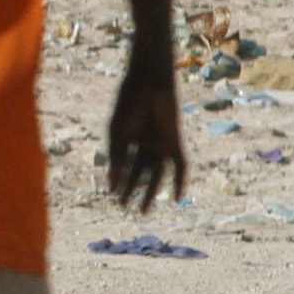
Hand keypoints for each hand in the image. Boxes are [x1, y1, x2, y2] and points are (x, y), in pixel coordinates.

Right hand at [106, 56, 184, 211]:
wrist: (149, 83)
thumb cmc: (128, 104)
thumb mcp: (117, 135)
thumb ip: (115, 159)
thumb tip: (112, 185)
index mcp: (128, 139)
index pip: (123, 165)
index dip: (119, 181)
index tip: (113, 197)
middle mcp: (145, 143)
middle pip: (140, 172)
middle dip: (134, 191)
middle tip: (127, 209)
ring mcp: (161, 143)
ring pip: (157, 173)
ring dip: (152, 192)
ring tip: (144, 210)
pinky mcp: (175, 141)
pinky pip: (181, 165)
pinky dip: (180, 181)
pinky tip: (178, 197)